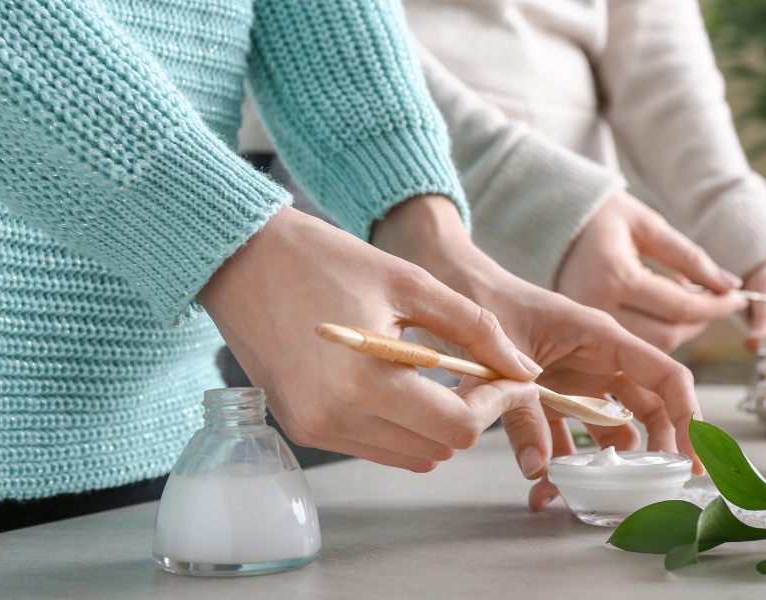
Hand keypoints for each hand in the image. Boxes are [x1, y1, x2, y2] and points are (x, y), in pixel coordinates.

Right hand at [197, 206, 543, 472]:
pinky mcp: (302, 428)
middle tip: (483, 374)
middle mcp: (337, 419)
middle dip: (472, 413)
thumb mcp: (412, 283)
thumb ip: (476, 330)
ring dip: (437, 424)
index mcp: (366, 382)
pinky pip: (373, 446)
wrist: (242, 259)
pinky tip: (400, 382)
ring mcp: (315, 429)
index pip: (458, 427)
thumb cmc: (326, 260)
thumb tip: (524, 368)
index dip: (498, 405)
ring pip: (409, 454)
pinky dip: (401, 425)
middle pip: (438, 448)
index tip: (514, 378)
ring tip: (440, 376)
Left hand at [373, 195, 705, 510]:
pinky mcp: (552, 395)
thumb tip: (539, 468)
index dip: (688, 415)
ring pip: (610, 428)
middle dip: (657, 449)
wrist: (454, 287)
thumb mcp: (503, 356)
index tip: (693, 456)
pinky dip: (561, 461)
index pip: (665, 375)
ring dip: (603, 464)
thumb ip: (521, 411)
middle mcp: (598, 359)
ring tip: (586, 496)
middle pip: (648, 408)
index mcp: (602, 337)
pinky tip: (543, 486)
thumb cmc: (487, 300)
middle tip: (655, 489)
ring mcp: (577, 379)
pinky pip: (569, 435)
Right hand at [556, 190, 746, 351]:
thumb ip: (690, 257)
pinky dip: (657, 334)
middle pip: (667, 335)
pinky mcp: (582, 332)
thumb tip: (730, 285)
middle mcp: (596, 308)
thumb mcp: (648, 225)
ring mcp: (585, 325)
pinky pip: (630, 346)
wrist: (546, 221)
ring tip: (691, 303)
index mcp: (614, 277)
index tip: (739, 297)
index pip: (680, 306)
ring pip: (650, 349)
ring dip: (681, 331)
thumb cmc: (600, 216)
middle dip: (701, 321)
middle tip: (718, 300)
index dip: (717, 305)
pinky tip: (666, 312)